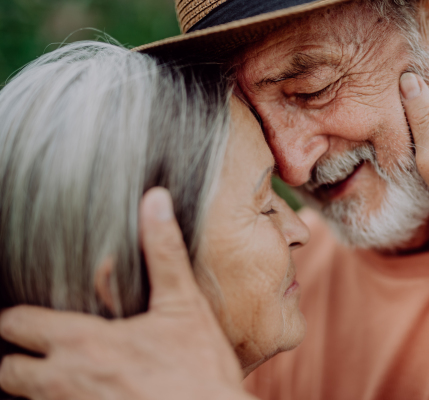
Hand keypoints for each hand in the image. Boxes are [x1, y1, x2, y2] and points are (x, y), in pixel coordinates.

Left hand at [0, 188, 254, 399]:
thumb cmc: (200, 371)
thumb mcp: (184, 306)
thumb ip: (164, 252)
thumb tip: (156, 200)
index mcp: (84, 343)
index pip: (16, 324)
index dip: (16, 319)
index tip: (28, 316)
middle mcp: (64, 382)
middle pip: (6, 372)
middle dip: (15, 358)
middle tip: (36, 348)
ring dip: (32, 386)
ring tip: (61, 371)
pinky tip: (84, 394)